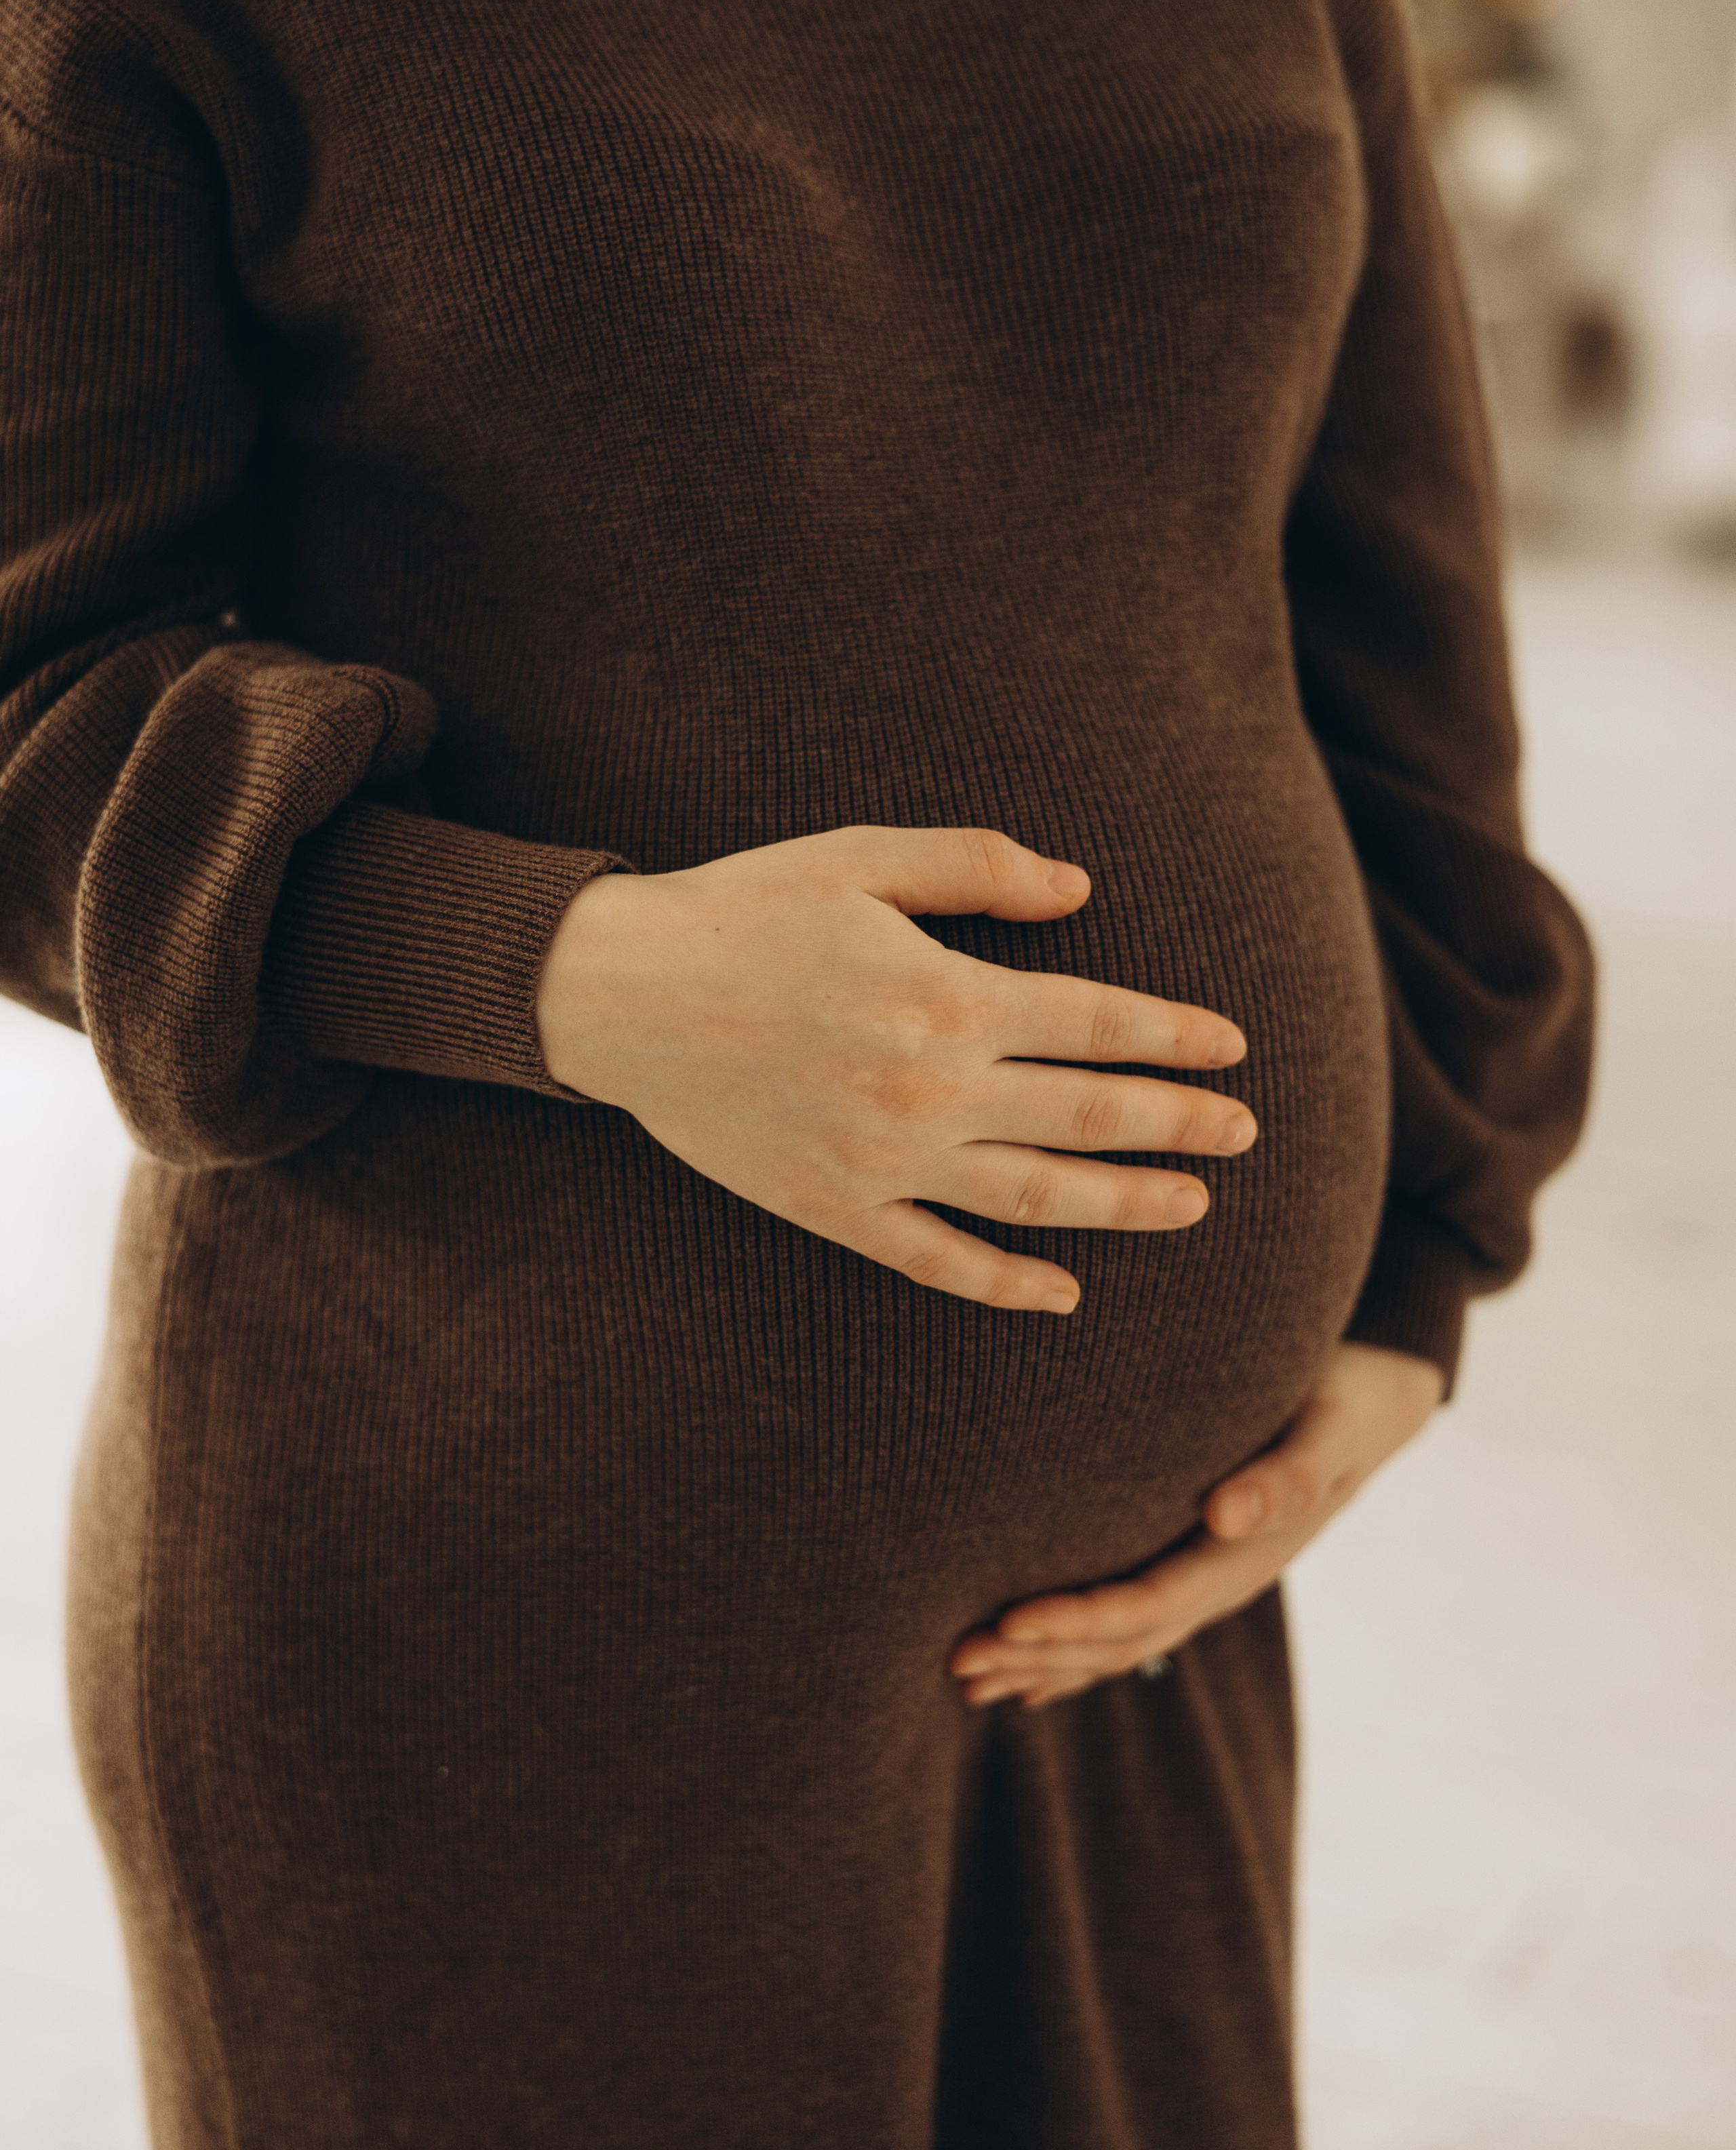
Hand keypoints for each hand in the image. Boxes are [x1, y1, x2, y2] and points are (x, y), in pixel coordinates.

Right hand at [535, 824, 1255, 1311]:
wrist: (619, 995)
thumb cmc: (743, 910)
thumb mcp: (861, 856)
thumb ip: (978, 868)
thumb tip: (1080, 888)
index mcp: (944, 996)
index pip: (1094, 1022)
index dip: (1173, 1035)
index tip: (1232, 1046)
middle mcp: (928, 1089)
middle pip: (1087, 1115)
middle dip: (1178, 1124)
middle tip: (1244, 1132)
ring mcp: (883, 1161)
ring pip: (1034, 1198)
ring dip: (1123, 1205)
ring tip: (1191, 1206)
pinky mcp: (834, 1208)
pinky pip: (938, 1261)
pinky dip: (1005, 1284)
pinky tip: (1062, 1293)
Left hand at [950, 1340, 1445, 1700]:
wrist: (1376, 1401)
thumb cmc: (1344, 1398)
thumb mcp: (1327, 1427)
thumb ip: (1286, 1476)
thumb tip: (1225, 1516)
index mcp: (1244, 1555)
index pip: (1148, 1605)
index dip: (1079, 1622)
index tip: (1008, 1624)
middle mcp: (1222, 1580)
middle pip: (1121, 1639)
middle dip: (1039, 1655)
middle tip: (955, 1660)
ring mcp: (1209, 1581)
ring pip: (1118, 1642)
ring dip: (1043, 1663)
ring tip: (964, 1676)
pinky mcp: (1196, 1565)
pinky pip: (1131, 1624)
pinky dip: (1076, 1656)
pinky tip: (1025, 1680)